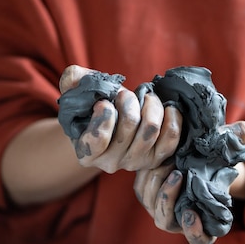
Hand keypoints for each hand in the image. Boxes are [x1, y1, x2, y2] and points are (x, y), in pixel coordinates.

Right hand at [59, 65, 182, 172]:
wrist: (118, 118)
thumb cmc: (96, 104)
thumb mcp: (78, 90)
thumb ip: (72, 81)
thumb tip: (76, 79)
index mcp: (87, 153)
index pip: (98, 138)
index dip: (104, 114)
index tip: (103, 102)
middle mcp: (110, 164)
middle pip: (129, 124)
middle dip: (128, 100)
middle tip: (124, 95)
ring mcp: (135, 163)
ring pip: (151, 128)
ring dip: (149, 105)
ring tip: (143, 99)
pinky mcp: (157, 159)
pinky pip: (171, 138)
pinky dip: (172, 117)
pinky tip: (167, 107)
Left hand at [133, 120, 244, 243]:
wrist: (196, 157)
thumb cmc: (218, 161)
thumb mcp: (230, 151)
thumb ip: (239, 142)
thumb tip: (244, 129)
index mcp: (205, 225)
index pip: (199, 242)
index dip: (195, 233)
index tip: (191, 214)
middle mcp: (180, 222)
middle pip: (166, 220)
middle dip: (169, 197)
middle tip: (178, 174)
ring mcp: (161, 210)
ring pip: (152, 204)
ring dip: (158, 184)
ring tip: (169, 162)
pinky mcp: (147, 194)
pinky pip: (142, 190)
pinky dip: (147, 175)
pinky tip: (158, 158)